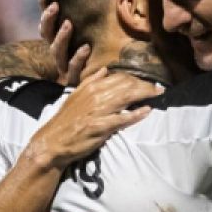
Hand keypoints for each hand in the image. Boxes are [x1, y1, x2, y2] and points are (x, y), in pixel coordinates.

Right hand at [29, 68, 163, 169]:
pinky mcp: (100, 126)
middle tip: (158, 88)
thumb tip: (105, 70)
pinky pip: (122, 118)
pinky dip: (136, 114)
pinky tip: (147, 111)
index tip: (149, 82)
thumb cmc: (66, 120)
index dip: (137, 79)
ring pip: (126, 97)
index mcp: (91, 87)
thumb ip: (91, 82)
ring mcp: (98, 111)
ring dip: (145, 94)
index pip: (119, 77)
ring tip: (158, 94)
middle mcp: (96, 96)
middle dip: (145, 85)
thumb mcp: (76, 96)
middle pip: (126, 85)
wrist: (52, 141)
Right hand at [39, 0, 90, 86]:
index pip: (47, 23)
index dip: (44, 9)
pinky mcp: (74, 80)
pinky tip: (86, 48)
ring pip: (57, 51)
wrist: (96, 93)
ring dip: (61, 37)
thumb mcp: (93, 41)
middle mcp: (58, 53)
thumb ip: (91, 26)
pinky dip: (79, 59)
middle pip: (46, 34)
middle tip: (55, 6)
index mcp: (59, 42)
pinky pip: (73, 70)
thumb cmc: (97, 61)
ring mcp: (64, 67)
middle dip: (48, 19)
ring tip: (69, 24)